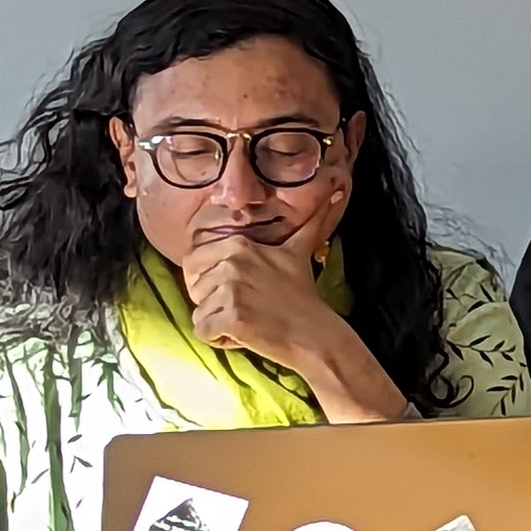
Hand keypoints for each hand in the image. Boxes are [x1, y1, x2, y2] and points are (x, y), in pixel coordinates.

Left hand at [185, 235, 345, 368]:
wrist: (315, 334)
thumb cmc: (303, 295)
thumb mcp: (298, 251)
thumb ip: (309, 222)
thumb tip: (337, 191)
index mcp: (238, 245)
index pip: (193, 262)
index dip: (210, 281)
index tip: (237, 290)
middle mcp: (231, 264)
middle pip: (195, 288)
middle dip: (213, 303)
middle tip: (246, 307)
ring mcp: (231, 291)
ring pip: (199, 312)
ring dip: (217, 323)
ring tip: (248, 321)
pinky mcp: (231, 318)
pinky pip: (202, 331)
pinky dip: (218, 339)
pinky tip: (243, 335)